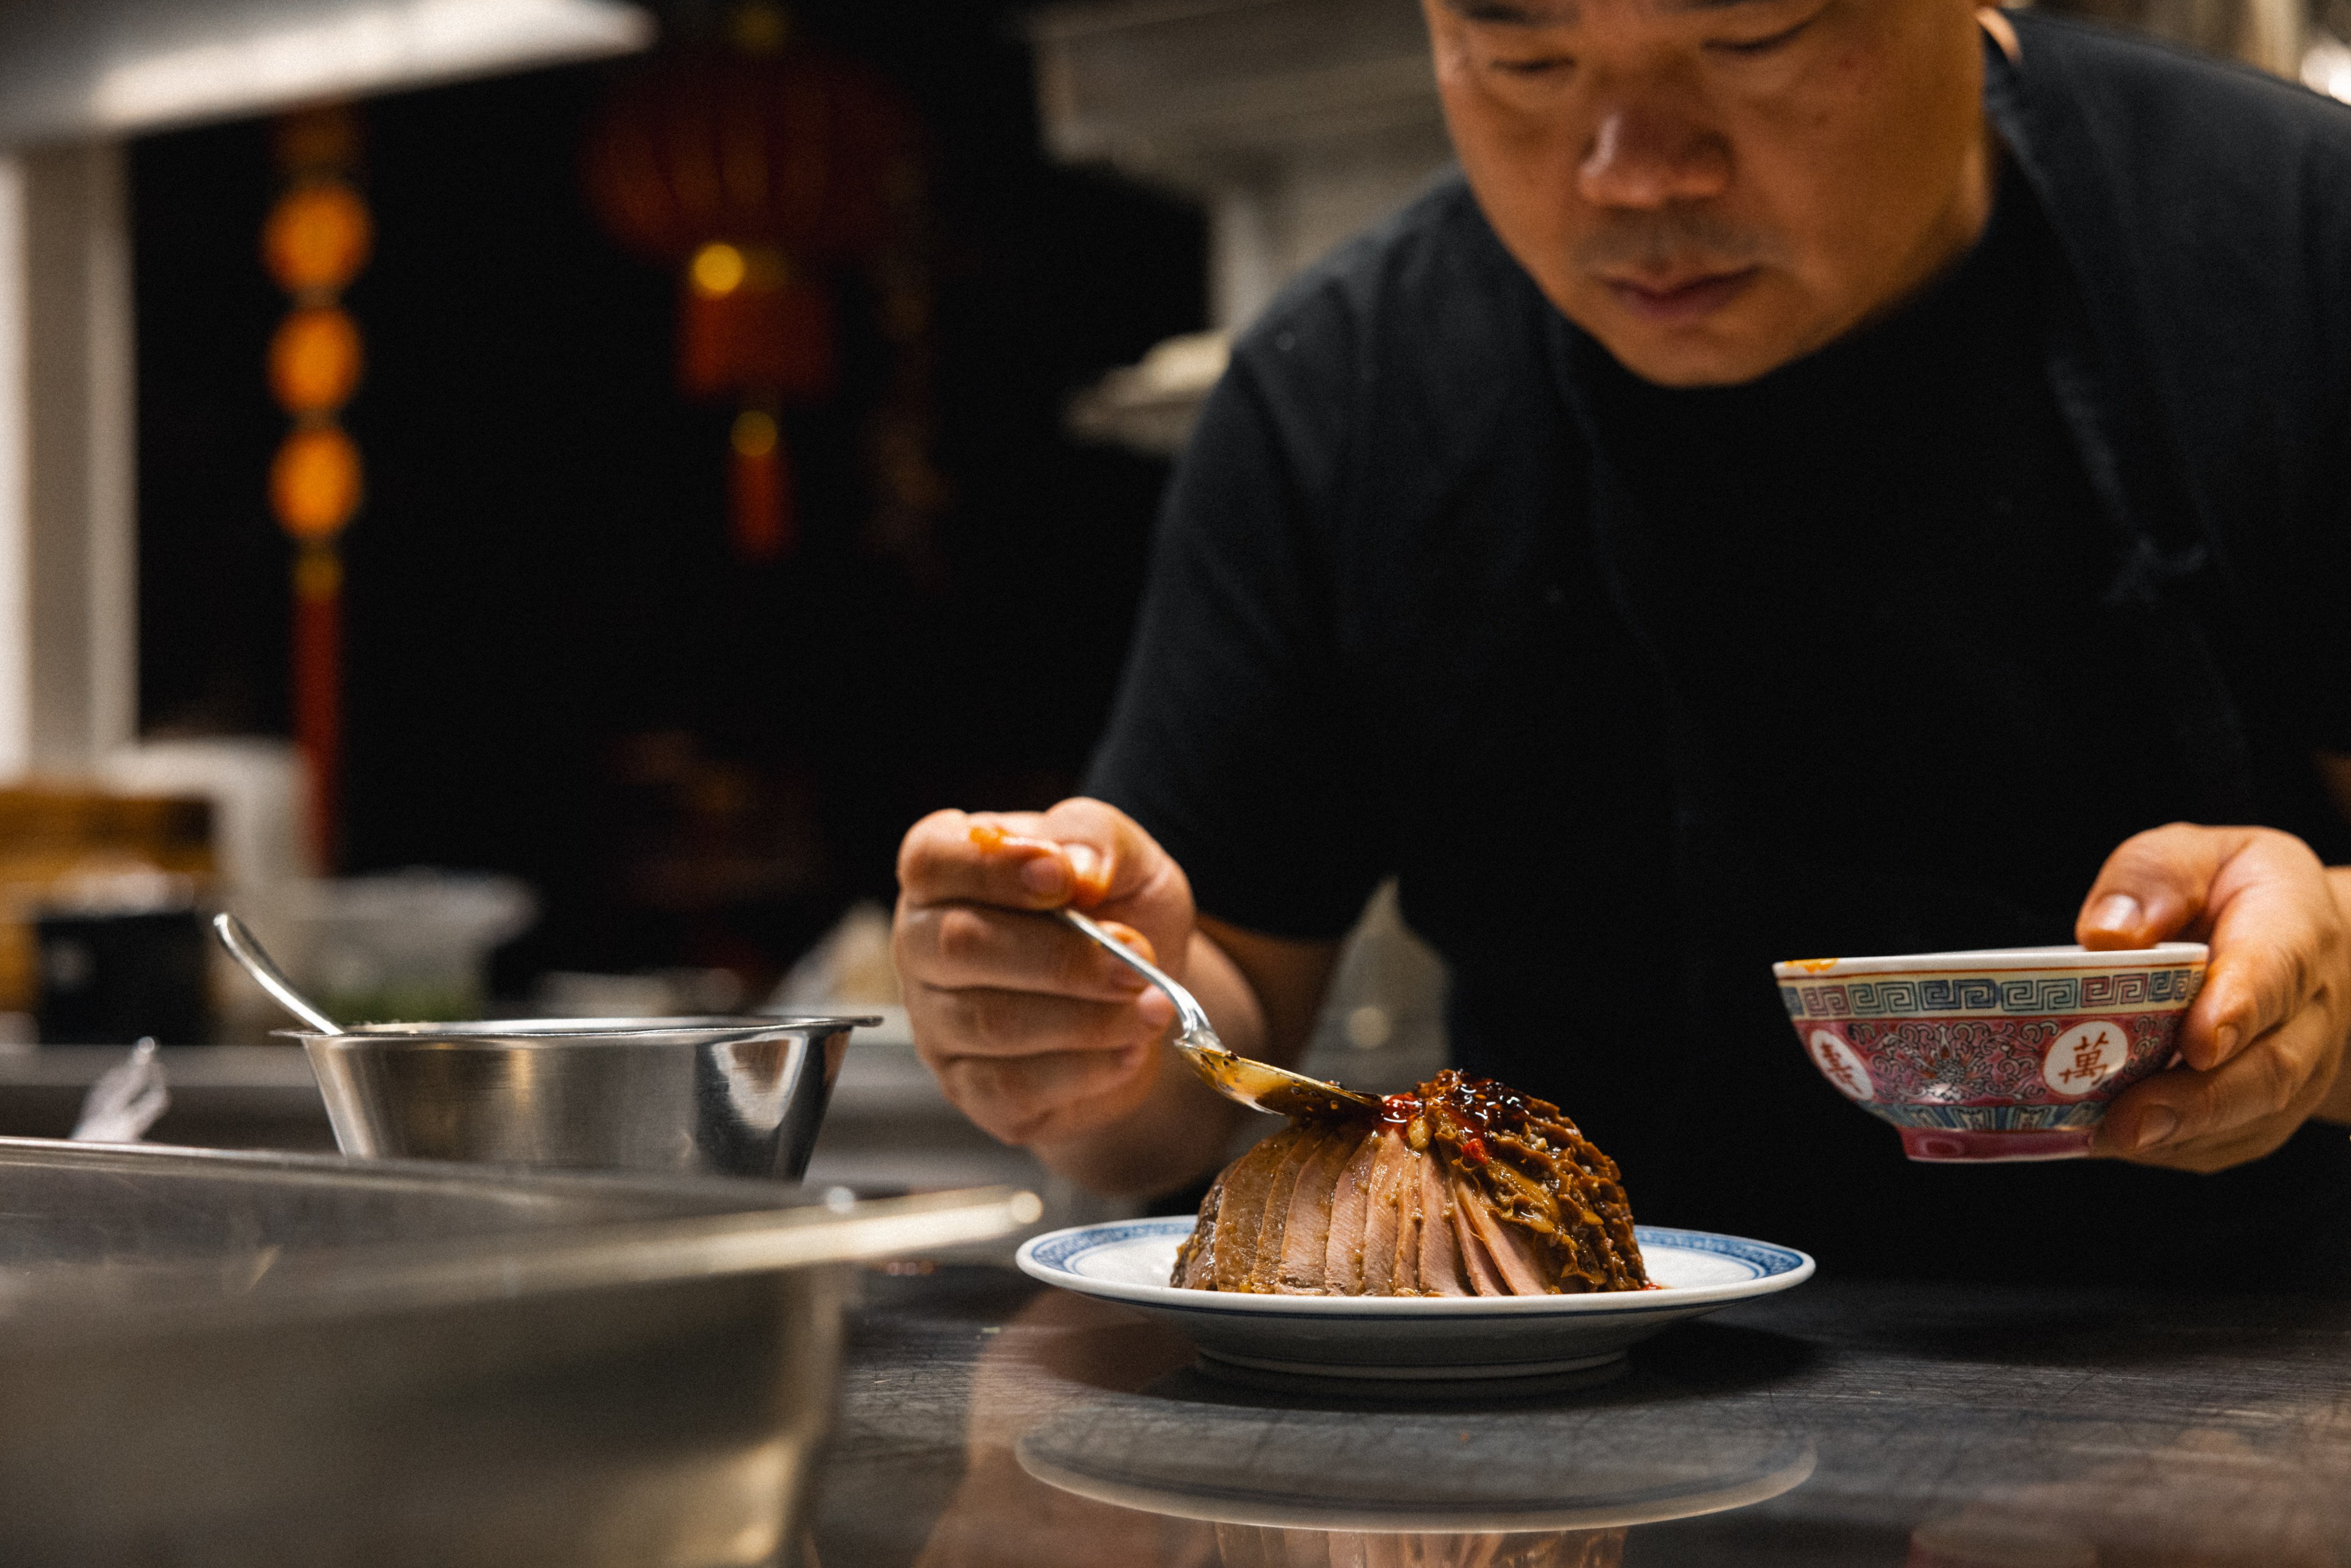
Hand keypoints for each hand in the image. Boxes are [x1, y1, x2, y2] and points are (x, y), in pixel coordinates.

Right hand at [893, 799, 1195, 1149]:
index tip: (1062, 879)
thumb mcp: (1126, 857)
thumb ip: (1097, 841)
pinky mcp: (970, 1087)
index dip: (990, 868)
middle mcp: (923, 945)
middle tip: (1137, 961)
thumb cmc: (1117, 912)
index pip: (930, 858)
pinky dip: (1084, 1069)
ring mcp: (937, 1023)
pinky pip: (1010, 1087)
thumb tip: (1077, 870)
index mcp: (946, 871)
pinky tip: (1128, 1051)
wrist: (1145, 997)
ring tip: (1152, 1007)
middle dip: (1060, 957)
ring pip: (991, 1022)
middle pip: (958, 946)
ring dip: (1087, 1017)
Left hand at [2076, 825, 2350, 1170]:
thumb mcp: (2191, 855)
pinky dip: (2167, 1147)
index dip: (2238, 1010)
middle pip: (2269, 1069)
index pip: (2277, 974)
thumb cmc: (2224, 894)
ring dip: (2175, 1134)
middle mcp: (2308, 1013)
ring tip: (2105, 1137)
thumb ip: (2152, 879)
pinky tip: (2109, 1139)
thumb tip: (2105, 935)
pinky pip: (2222, 1144)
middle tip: (2130, 1119)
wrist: (2288, 944)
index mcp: (2293, 931)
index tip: (2200, 1042)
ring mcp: (2295, 1071)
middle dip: (2198, 1100)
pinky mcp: (2264, 1114)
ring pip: (2248, 1118)